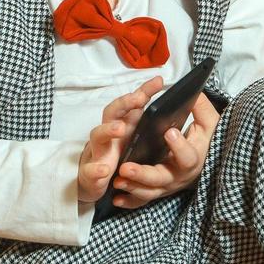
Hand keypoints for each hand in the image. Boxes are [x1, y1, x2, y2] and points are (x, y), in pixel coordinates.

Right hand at [77, 75, 165, 203]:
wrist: (95, 182)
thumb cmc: (116, 155)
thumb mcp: (135, 138)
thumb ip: (150, 125)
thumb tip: (172, 109)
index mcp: (122, 125)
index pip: (131, 103)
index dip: (144, 91)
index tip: (159, 81)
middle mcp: (108, 134)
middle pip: (112, 112)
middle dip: (124, 103)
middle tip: (139, 98)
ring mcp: (98, 151)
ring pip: (98, 135)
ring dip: (108, 130)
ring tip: (119, 128)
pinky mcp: (91, 172)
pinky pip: (91, 170)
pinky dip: (96, 169)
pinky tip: (104, 170)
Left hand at [107, 92, 218, 209]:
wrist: (205, 166)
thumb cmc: (205, 142)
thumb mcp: (210, 124)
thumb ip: (202, 109)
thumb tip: (193, 94)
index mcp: (193, 158)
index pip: (188, 156)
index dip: (179, 146)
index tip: (169, 132)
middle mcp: (178, 175)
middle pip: (161, 178)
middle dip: (143, 174)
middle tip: (126, 167)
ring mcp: (166, 185)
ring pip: (149, 191)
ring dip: (132, 187)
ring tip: (117, 180)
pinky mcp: (157, 190)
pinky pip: (142, 200)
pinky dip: (130, 201)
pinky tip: (116, 198)